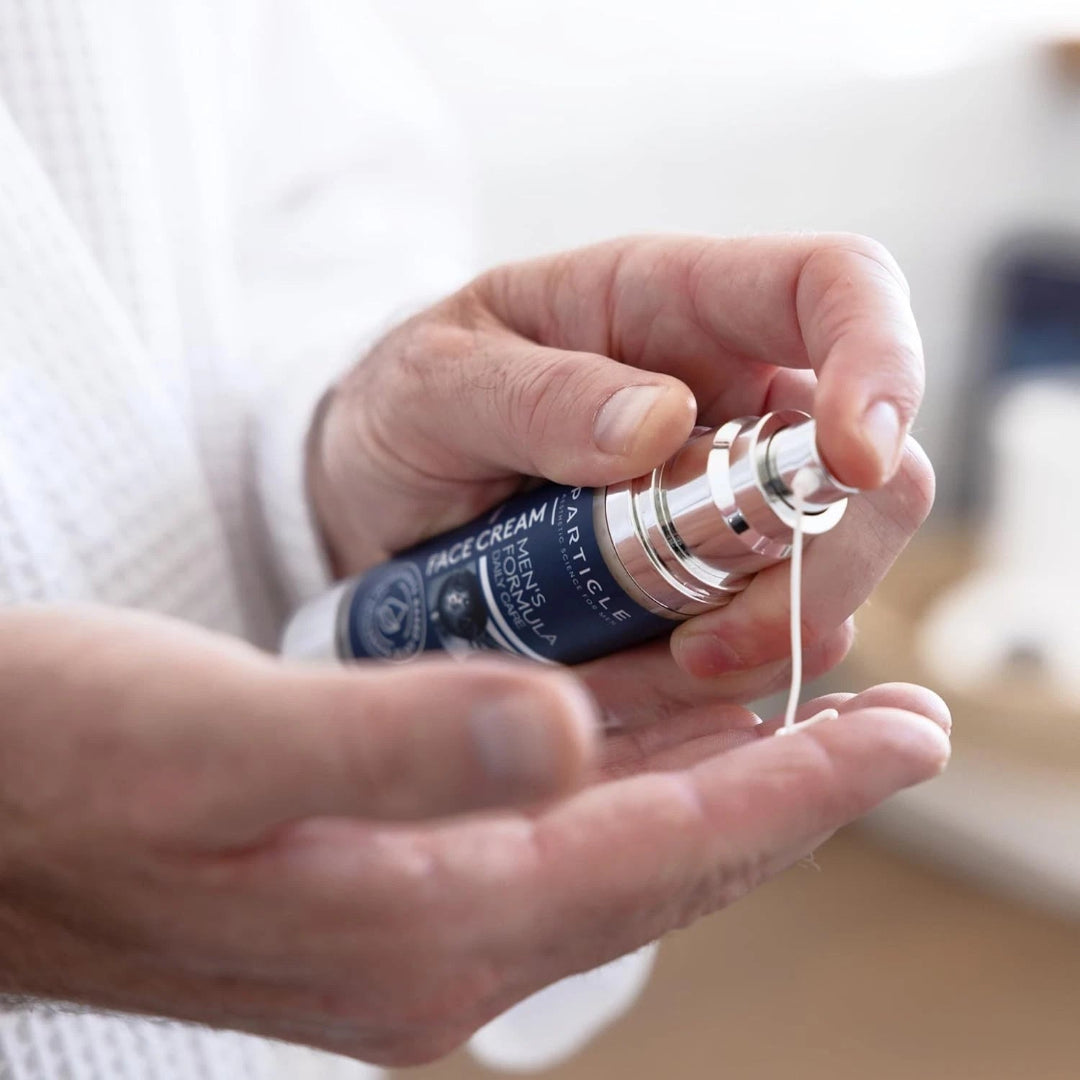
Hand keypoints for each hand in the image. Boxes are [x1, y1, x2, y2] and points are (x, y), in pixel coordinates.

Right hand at [0, 606, 948, 1063]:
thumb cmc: (61, 760)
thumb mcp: (219, 738)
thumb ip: (396, 743)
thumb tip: (569, 733)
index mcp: (418, 916)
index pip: (660, 851)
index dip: (797, 786)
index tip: (904, 730)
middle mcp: (436, 937)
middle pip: (663, 857)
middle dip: (792, 785)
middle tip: (899, 723)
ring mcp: (411, 910)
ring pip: (619, 840)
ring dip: (724, 776)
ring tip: (818, 716)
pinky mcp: (382, 870)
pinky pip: (552, 822)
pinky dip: (631, 769)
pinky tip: (666, 721)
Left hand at [310, 233, 931, 697]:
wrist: (380, 498)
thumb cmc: (409, 409)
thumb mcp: (434, 386)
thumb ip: (530, 395)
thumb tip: (660, 424)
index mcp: (676, 305)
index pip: (839, 289)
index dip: (880, 362)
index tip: (854, 461)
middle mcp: (732, 397)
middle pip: (874, 468)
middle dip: (821, 562)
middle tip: (713, 637)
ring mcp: (733, 493)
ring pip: (834, 566)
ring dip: (767, 635)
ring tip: (660, 661)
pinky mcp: (714, 576)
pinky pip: (773, 632)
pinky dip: (730, 672)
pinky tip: (648, 675)